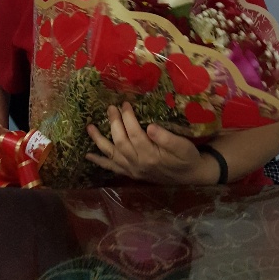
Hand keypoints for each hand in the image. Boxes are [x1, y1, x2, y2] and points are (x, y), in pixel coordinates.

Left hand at [85, 101, 203, 183]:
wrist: (190, 175)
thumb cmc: (187, 158)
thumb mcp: (184, 147)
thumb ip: (167, 138)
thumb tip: (150, 127)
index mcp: (152, 156)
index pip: (135, 134)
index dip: (128, 118)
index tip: (125, 104)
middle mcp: (139, 164)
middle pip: (120, 141)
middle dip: (114, 123)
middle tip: (111, 108)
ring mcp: (133, 169)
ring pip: (112, 154)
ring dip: (99, 140)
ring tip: (89, 127)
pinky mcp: (130, 173)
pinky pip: (112, 167)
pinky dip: (100, 161)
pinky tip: (88, 155)